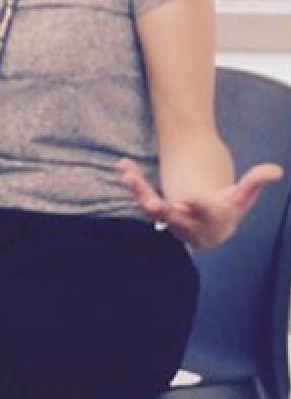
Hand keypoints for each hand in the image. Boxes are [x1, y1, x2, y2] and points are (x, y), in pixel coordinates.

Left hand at [116, 158, 283, 248]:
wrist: (210, 233)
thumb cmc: (228, 211)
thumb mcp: (242, 199)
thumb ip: (254, 183)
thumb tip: (276, 169)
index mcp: (212, 219)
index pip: (206, 213)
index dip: (200, 205)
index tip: (192, 198)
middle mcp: (187, 223)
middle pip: (169, 213)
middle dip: (156, 202)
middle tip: (144, 194)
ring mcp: (169, 220)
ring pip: (151, 207)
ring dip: (138, 189)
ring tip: (126, 170)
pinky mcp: (156, 213)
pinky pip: (142, 199)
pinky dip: (133, 184)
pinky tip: (123, 166)